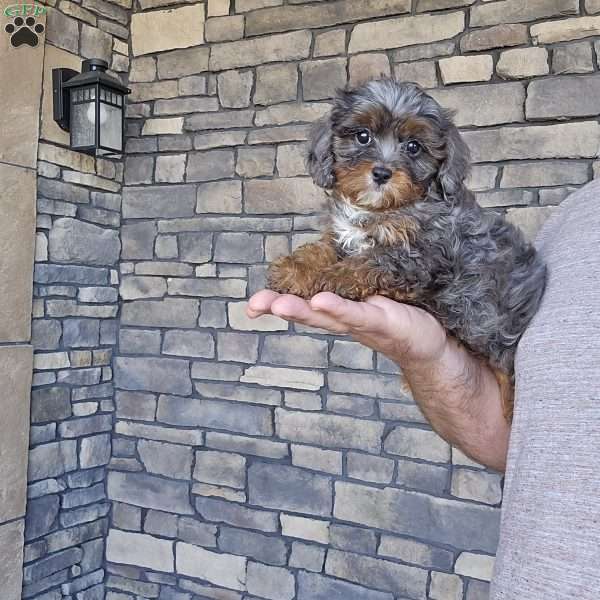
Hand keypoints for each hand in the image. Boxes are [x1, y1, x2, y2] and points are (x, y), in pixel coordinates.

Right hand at [247, 290, 447, 365]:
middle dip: (280, 307)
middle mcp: (343, 318)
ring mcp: (361, 321)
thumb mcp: (367, 294)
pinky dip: (339, 309)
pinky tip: (322, 302)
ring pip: (328, 316)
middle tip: (256, 304)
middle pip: (307, 313)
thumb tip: (332, 252)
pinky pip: (359, 314)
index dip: (275, 302)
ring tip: (279, 305)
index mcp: (336, 308)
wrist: (429, 340)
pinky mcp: (383, 321)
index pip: (301, 302)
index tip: (251, 305)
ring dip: (302, 311)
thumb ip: (348, 280)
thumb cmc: (397, 312)